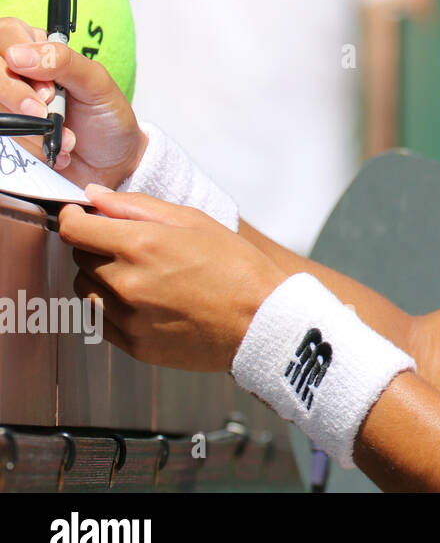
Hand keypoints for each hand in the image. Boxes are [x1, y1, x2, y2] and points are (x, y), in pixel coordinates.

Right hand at [1, 16, 145, 187]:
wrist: (111, 161)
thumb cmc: (108, 117)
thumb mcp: (98, 84)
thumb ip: (64, 62)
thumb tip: (17, 54)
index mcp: (41, 52)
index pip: (7, 34)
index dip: (19, 60)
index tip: (47, 88)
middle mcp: (21, 73)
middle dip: (16, 95)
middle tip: (44, 113)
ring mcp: (12, 101)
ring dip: (31, 126)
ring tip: (66, 136)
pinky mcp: (10, 128)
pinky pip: (3, 130)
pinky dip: (31, 143)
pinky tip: (55, 147)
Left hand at [60, 186, 285, 371]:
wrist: (262, 322)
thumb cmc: (237, 267)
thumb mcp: (195, 221)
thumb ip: (138, 206)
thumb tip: (95, 197)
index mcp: (140, 246)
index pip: (74, 229)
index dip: (73, 218)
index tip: (81, 216)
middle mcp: (126, 283)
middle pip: (79, 258)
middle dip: (96, 246)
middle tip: (131, 247)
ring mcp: (128, 318)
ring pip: (86, 290)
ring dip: (102, 278)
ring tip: (141, 276)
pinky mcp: (133, 345)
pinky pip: (100, 320)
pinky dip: (112, 307)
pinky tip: (145, 301)